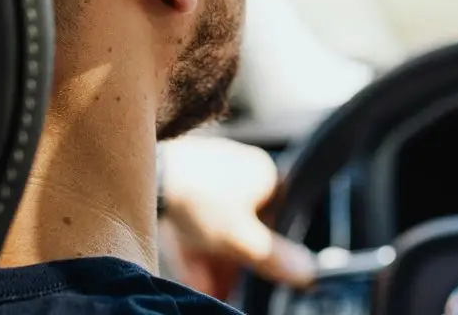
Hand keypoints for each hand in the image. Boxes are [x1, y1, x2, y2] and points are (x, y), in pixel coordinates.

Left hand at [157, 134, 316, 297]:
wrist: (149, 175)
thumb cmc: (200, 199)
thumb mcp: (242, 239)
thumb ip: (274, 258)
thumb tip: (308, 272)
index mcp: (264, 173)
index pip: (279, 216)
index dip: (269, 250)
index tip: (261, 274)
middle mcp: (239, 169)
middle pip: (244, 226)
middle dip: (236, 263)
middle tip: (230, 287)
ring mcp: (208, 174)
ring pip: (217, 225)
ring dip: (214, 261)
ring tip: (210, 288)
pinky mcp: (181, 182)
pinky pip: (194, 220)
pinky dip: (195, 248)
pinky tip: (192, 275)